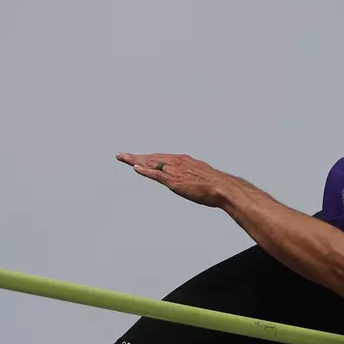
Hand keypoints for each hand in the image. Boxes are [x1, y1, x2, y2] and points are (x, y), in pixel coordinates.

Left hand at [116, 152, 233, 207]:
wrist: (223, 187)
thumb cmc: (215, 185)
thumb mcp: (201, 175)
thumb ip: (191, 175)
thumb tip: (191, 179)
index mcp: (183, 160)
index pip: (160, 158)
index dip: (147, 158)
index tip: (137, 158)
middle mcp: (176, 162)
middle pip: (152, 158)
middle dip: (136, 157)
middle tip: (121, 155)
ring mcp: (174, 171)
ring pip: (150, 163)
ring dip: (135, 160)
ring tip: (122, 157)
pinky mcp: (174, 181)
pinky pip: (156, 174)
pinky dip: (144, 170)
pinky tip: (135, 167)